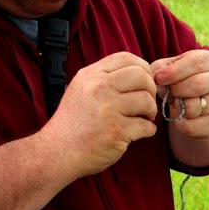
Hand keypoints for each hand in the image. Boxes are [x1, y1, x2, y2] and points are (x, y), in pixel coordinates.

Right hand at [43, 52, 157, 178]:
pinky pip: (146, 126)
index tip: (144, 83)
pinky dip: (148, 130)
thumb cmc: (73, 123)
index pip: (126, 58)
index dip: (143, 68)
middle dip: (151, 90)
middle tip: (146, 104)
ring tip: (143, 119)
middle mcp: (98, 88)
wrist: (57, 152)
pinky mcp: (116, 131)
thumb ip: (105, 78)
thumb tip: (140, 72)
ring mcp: (108, 109)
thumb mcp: (81, 89)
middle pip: (141, 76)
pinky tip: (139, 133)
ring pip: (147, 100)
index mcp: (90, 75)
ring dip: (151, 111)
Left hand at [151, 50, 208, 138]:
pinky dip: (180, 123)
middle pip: (197, 85)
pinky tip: (181, 116)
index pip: (195, 62)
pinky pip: (191, 126)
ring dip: (178, 107)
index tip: (159, 79)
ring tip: (177, 103)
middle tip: (169, 92)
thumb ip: (160, 68)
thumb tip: (158, 78)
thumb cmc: (179, 79)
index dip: (174, 71)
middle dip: (176, 90)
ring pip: (193, 108)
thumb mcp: (169, 68)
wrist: (198, 102)